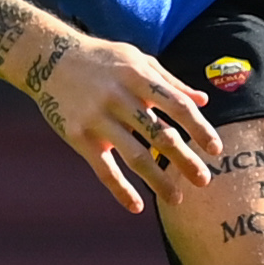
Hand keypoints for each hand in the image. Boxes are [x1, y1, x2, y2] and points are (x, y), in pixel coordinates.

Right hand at [30, 33, 220, 212]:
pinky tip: (136, 206)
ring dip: (158, 180)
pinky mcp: (78, 136)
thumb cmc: (102, 59)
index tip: (215, 150)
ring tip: (176, 199)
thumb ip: (170, 82)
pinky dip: (120, 189)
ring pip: (134, 155)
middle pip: (160, 134)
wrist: (48, 57)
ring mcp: (97, 118)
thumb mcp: (137, 60)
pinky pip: (103, 169)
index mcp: (138, 76)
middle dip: (184, 160)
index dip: (199, 128)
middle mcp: (119, 97)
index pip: (177, 106)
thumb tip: (203, 100)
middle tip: (204, 181)